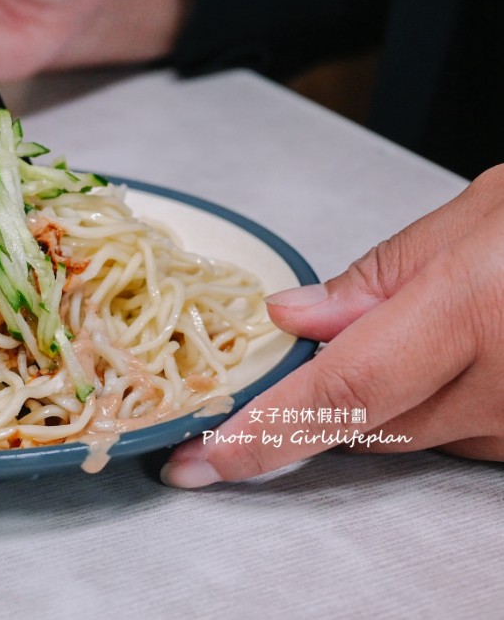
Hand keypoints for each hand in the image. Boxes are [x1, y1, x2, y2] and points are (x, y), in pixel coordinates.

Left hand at [162, 164, 503, 487]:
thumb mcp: (476, 216)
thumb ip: (378, 278)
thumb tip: (292, 320)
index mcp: (472, 312)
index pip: (340, 394)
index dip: (262, 433)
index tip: (200, 460)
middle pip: (362, 423)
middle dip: (295, 413)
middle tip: (236, 401)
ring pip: (406, 432)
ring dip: (365, 399)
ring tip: (374, 344)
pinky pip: (455, 433)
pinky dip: (420, 401)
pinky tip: (430, 357)